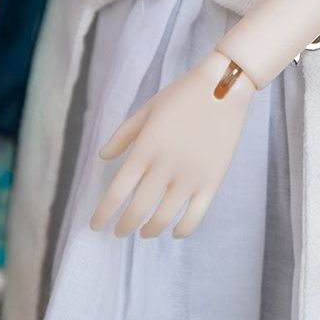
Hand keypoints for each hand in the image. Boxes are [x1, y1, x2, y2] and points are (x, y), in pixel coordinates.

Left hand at [89, 49, 255, 239]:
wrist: (224, 87)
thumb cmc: (182, 95)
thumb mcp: (147, 109)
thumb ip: (123, 135)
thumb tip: (103, 157)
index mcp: (145, 148)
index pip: (117, 192)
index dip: (103, 213)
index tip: (96, 225)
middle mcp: (165, 167)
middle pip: (138, 210)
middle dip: (123, 226)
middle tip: (118, 232)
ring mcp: (190, 177)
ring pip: (164, 218)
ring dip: (150, 230)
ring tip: (143, 232)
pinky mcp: (212, 181)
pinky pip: (195, 216)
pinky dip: (182, 230)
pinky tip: (174, 231)